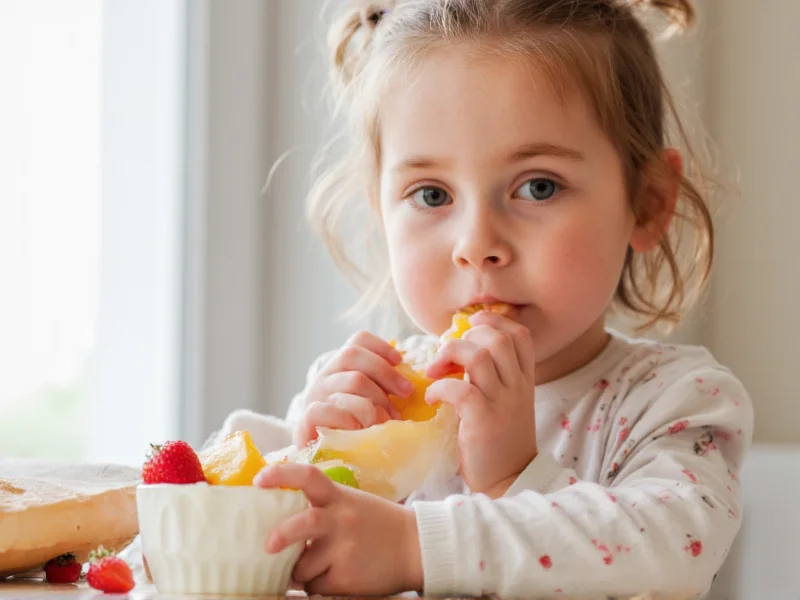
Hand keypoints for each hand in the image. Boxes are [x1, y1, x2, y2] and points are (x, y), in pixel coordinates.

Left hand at [255, 463, 422, 595]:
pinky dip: (318, 586)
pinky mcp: (348, 579)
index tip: (259, 480)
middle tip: (267, 546)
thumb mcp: (350, 503)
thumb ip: (321, 508)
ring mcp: (346, 551)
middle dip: (281, 535)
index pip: (309, 476)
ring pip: (303, 568)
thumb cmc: (376, 523)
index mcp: (340, 497)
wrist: (416, 547)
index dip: (281, 475)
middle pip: (303, 525)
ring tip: (321, 566)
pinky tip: (337, 577)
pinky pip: (317, 587)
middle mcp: (342, 521)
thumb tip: (278, 523)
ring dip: (303, 572)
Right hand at [294, 331, 413, 446]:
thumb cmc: (354, 435)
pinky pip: (327, 409)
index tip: (400, 361)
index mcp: (339, 370)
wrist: (325, 464)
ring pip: (351, 380)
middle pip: (353, 355)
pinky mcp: (305, 421)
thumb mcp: (369, 406)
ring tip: (389, 420)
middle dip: (386, 372)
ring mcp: (313, 398)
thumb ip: (383, 391)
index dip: (381, 346)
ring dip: (378, 400)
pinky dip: (350, 418)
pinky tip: (361, 429)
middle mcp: (324, 378)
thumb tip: (410, 384)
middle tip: (406, 393)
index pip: (357, 341)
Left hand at [425, 310, 537, 496]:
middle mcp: (518, 386)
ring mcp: (502, 403)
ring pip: (479, 356)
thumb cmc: (498, 440)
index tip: (470, 328)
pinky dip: (439, 387)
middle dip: (466, 337)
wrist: (508, 481)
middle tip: (447, 355)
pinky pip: (460, 389)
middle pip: (498, 338)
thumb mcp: (504, 402)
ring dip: (449, 356)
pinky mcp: (483, 421)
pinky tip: (431, 397)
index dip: (493, 322)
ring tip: (435, 372)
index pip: (520, 334)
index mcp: (525, 379)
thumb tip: (455, 351)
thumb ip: (492, 376)